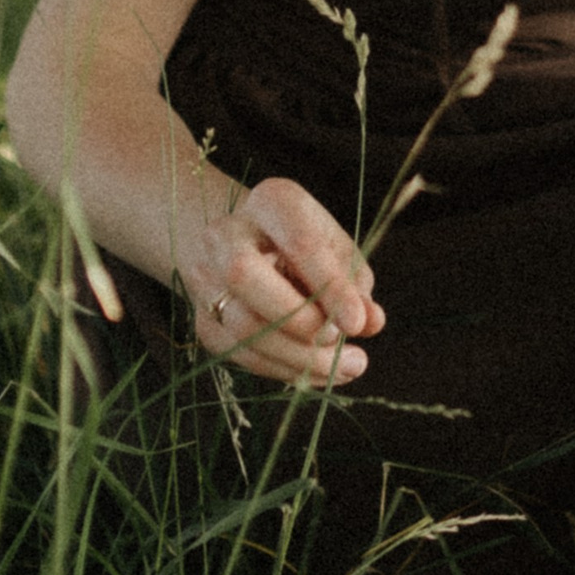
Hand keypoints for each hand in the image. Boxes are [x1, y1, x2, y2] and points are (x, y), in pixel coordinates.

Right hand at [191, 174, 385, 386]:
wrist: (247, 243)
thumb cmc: (304, 242)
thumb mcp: (337, 249)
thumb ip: (355, 283)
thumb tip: (371, 322)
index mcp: (271, 202)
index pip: (298, 243)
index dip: (330, 287)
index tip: (358, 323)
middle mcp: (226, 233)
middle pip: (245, 277)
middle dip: (297, 318)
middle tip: (339, 339)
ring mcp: (205, 277)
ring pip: (241, 325)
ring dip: (296, 356)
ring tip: (345, 366)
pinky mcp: (203, 319)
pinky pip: (239, 352)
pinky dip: (282, 369)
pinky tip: (317, 372)